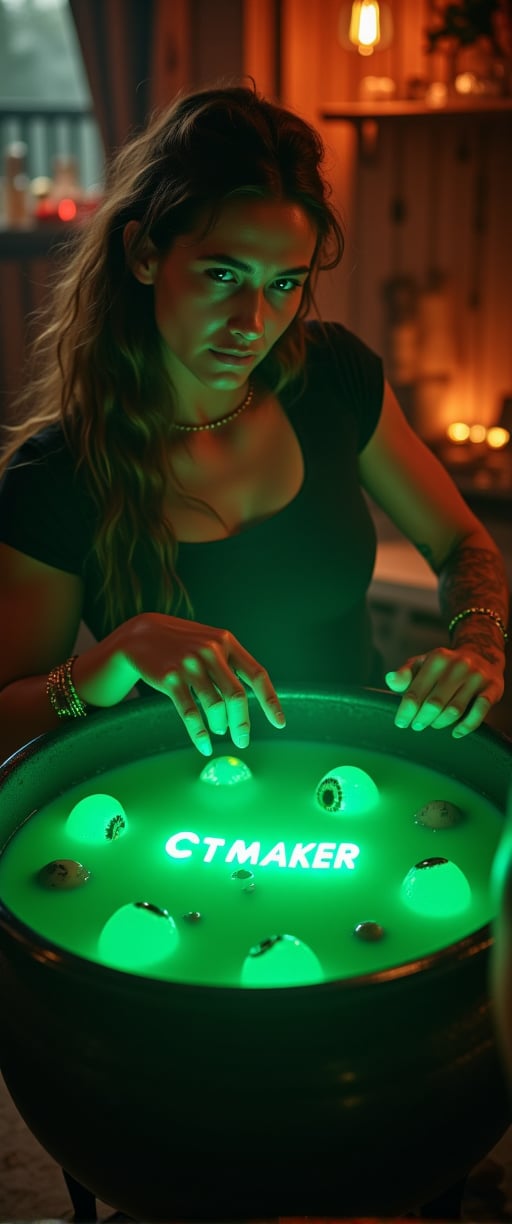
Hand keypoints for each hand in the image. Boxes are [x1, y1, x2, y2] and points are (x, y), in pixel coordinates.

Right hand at [120, 613, 285, 754]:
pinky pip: (190, 713)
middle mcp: (210, 651)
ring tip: (220, 732)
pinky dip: (199, 733)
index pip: (257, 674)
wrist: (140, 635)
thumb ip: (230, 664)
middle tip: (242, 740)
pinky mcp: (170, 678)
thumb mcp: (210, 644)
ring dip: (221, 726)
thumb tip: (250, 700)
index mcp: (226, 642)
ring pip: (214, 706)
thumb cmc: (182, 644)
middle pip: (236, 696)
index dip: (270, 701)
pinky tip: (204, 745)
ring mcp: (189, 664)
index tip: (279, 723)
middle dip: (242, 723)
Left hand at [385, 645, 504, 737]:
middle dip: (422, 719)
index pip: (415, 690)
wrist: (482, 654)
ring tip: (433, 725)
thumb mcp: (422, 664)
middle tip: (417, 726)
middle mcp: (458, 665)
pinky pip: (479, 712)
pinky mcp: (492, 688)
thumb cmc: (444, 666)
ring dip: (440, 723)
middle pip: (434, 703)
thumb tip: (390, 680)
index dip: (406, 711)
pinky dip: (466, 726)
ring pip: (455, 710)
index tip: (401, 723)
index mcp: (437, 658)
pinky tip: (455, 732)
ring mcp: (476, 677)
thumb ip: (405, 674)